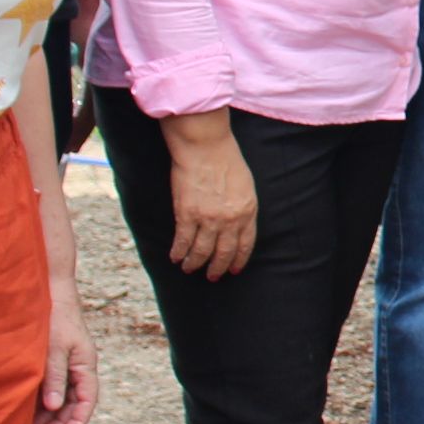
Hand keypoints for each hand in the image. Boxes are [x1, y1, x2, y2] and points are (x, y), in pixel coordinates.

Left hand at [34, 276, 100, 423]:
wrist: (48, 290)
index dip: (78, 420)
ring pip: (64, 394)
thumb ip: (54, 378)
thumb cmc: (53, 317)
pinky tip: (31, 408)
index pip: (88, 399)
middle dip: (62, 421)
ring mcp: (68, 361)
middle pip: (76, 401)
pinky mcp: (55, 357)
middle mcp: (79, 365)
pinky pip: (53, 384)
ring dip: (51, 412)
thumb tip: (55, 407)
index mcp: (85, 363)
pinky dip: (44, 398)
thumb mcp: (53, 349)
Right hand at [163, 115, 257, 277]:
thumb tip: (236, 224)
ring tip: (190, 269)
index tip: (233, 270)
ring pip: (201, 251)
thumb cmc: (227, 160)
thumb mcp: (246, 186)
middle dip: (217, 268)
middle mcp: (229, 220)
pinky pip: (182, 241)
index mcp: (248, 212)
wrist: (206, 147)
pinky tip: (175, 257)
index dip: (238, 260)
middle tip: (212, 277)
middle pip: (223, 253)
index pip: (245, 245)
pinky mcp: (187, 214)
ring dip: (195, 263)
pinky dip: (178, 252)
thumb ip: (242, 207)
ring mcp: (208, 219)